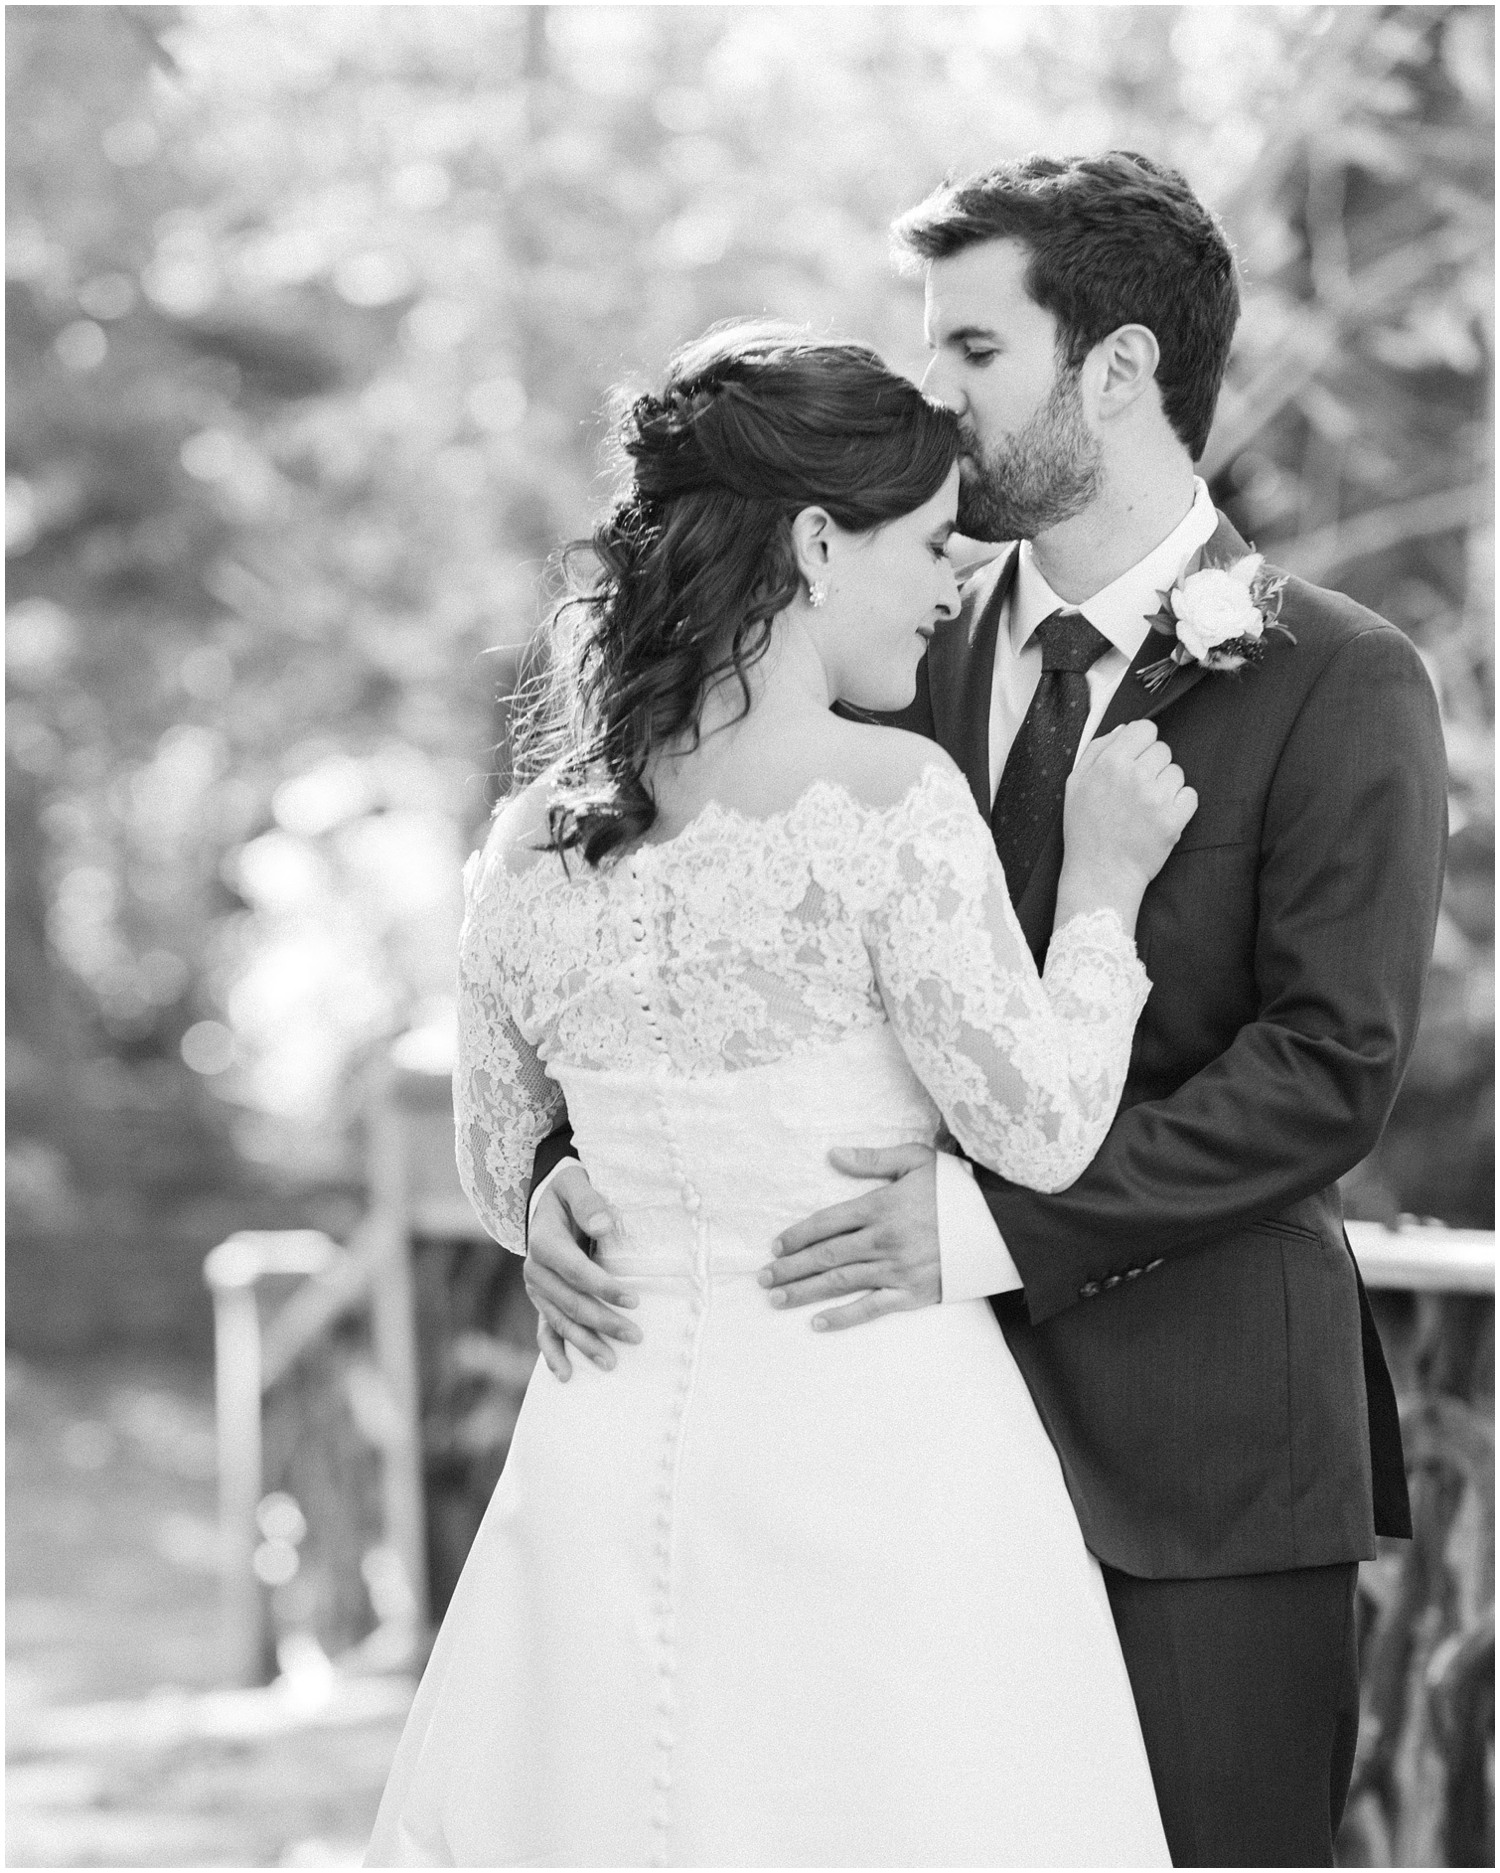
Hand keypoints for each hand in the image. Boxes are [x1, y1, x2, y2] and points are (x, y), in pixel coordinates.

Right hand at [524, 1162, 640, 1381]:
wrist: (547, 1201)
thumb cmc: (568, 1192)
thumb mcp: (575, 1183)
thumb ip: (588, 1202)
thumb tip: (603, 1225)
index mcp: (544, 1242)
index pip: (576, 1270)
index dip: (604, 1287)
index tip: (634, 1300)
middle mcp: (535, 1270)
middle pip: (571, 1302)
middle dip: (603, 1322)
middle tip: (636, 1337)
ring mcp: (537, 1289)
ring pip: (560, 1322)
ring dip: (585, 1344)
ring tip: (612, 1363)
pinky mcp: (541, 1300)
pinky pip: (544, 1330)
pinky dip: (553, 1354)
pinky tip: (566, 1376)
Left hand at [758, 1143, 940, 1330]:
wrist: (1001, 1225)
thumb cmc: (958, 1188)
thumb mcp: (917, 1160)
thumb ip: (873, 1160)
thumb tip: (833, 1154)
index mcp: (881, 1206)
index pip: (827, 1222)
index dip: (797, 1235)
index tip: (776, 1246)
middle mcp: (883, 1240)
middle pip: (825, 1255)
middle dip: (790, 1267)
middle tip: (763, 1278)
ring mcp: (897, 1270)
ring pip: (840, 1282)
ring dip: (805, 1292)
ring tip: (776, 1299)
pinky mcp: (913, 1294)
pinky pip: (871, 1308)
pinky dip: (843, 1317)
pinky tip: (817, 1323)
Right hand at [1060, 720, 1197, 922]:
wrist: (1101, 874)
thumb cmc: (1086, 831)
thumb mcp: (1076, 784)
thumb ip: (1098, 750)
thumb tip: (1124, 729)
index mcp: (1110, 763)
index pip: (1145, 729)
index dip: (1141, 743)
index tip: (1136, 759)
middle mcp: (1135, 775)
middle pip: (1163, 750)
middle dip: (1153, 767)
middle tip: (1137, 791)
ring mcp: (1157, 798)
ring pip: (1177, 773)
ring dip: (1166, 787)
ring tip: (1146, 808)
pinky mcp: (1174, 819)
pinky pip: (1190, 795)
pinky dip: (1179, 806)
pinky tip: (1160, 817)